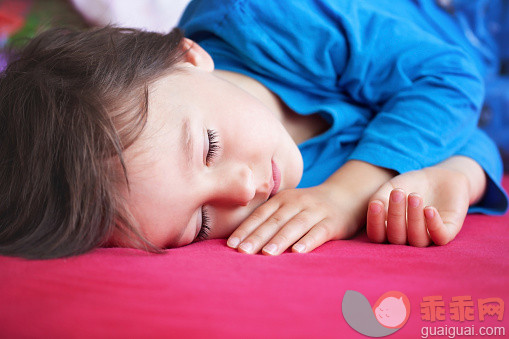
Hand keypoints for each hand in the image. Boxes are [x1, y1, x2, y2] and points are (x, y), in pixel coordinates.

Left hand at [226, 184, 360, 254]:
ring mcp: (315, 211)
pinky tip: (298, 252)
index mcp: (283, 199)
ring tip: (266, 254)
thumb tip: (241, 239)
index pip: (260, 215)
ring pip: (295, 226)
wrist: (345, 196)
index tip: (232, 244)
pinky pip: (319, 232)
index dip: (246, 229)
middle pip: (275, 221)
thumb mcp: (288, 205)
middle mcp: (297, 202)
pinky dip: (308, 241)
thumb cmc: (308, 207)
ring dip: (280, 240)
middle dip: (257, 236)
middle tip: (242, 252)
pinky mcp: (332, 222)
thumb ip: (270, 217)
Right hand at [366, 167, 469, 246]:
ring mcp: (428, 237)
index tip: (376, 204)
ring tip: (415, 196)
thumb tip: (375, 207)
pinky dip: (433, 225)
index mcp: (390, 230)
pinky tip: (429, 209)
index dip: (375, 224)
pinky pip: (440, 237)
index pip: (377, 236)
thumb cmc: (411, 185)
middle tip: (398, 192)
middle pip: (396, 239)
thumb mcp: (391, 187)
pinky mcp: (448, 232)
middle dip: (396, 216)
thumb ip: (380, 198)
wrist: (439, 178)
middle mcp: (407, 238)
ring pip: (417, 240)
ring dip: (414, 219)